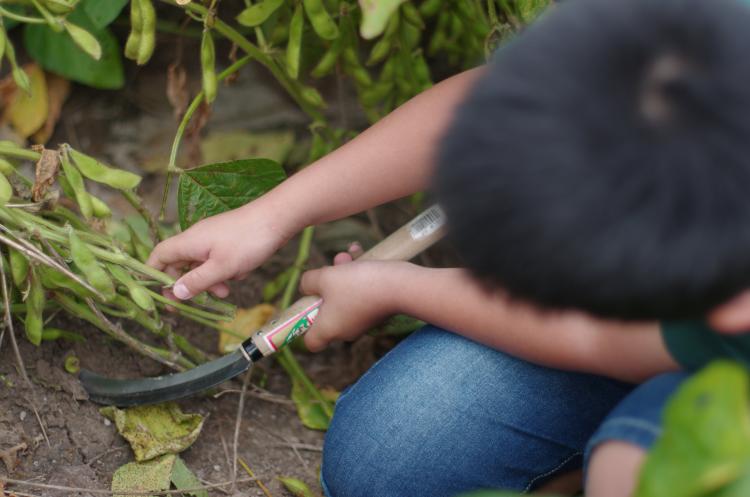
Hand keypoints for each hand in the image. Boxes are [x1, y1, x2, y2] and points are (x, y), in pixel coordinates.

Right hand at [148, 199, 296, 299]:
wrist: (277, 219)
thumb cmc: (248, 241)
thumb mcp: (221, 267)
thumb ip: (197, 281)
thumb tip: (175, 293)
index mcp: (188, 242)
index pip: (159, 256)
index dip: (154, 274)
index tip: (159, 294)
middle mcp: (196, 238)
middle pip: (179, 264)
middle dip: (188, 284)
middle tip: (194, 303)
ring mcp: (212, 239)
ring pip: (201, 265)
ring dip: (209, 281)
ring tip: (225, 292)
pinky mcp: (227, 241)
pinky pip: (217, 260)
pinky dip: (224, 271)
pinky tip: (239, 274)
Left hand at [299, 249, 407, 351]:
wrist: (399, 285)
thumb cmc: (357, 284)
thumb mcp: (324, 277)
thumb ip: (308, 282)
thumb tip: (306, 287)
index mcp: (329, 330)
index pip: (311, 342)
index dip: (305, 327)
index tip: (307, 306)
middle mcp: (345, 330)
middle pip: (326, 311)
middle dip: (327, 286)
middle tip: (331, 269)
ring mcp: (362, 321)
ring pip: (344, 296)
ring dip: (343, 274)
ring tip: (347, 255)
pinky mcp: (377, 310)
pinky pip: (360, 293)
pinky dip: (359, 275)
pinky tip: (359, 253)